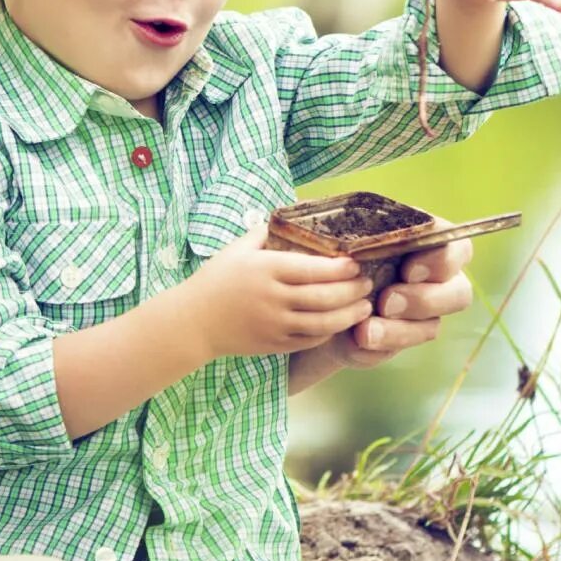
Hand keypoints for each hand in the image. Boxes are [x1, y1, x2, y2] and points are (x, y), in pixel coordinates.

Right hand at [182, 226, 374, 359]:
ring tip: (364, 308)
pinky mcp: (274, 345)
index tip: (356, 263)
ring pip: (322, 323)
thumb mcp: (237, 249)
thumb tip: (291, 216)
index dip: (341, 268)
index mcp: (266, 269)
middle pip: (325, 297)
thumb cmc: (216, 280)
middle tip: (367, 284)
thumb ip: (265, 232)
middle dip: (353, 292)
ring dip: (349, 316)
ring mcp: (275, 324)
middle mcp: (273, 298)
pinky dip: (329, 333)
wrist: (193, 322)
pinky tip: (339, 323)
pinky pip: (310, 340)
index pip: (313, 269)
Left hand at [333, 236, 474, 368]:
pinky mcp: (408, 336)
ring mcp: (426, 311)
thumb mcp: (349, 240)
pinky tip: (359, 339)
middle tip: (387, 303)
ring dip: (401, 329)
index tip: (408, 271)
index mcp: (430, 242)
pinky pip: (406, 346)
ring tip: (366, 330)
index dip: (442, 261)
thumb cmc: (344, 252)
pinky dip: (383, 342)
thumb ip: (363, 239)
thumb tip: (359, 250)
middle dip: (424, 300)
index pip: (458, 249)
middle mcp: (438, 278)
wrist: (322, 290)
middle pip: (459, 293)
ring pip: (433, 325)